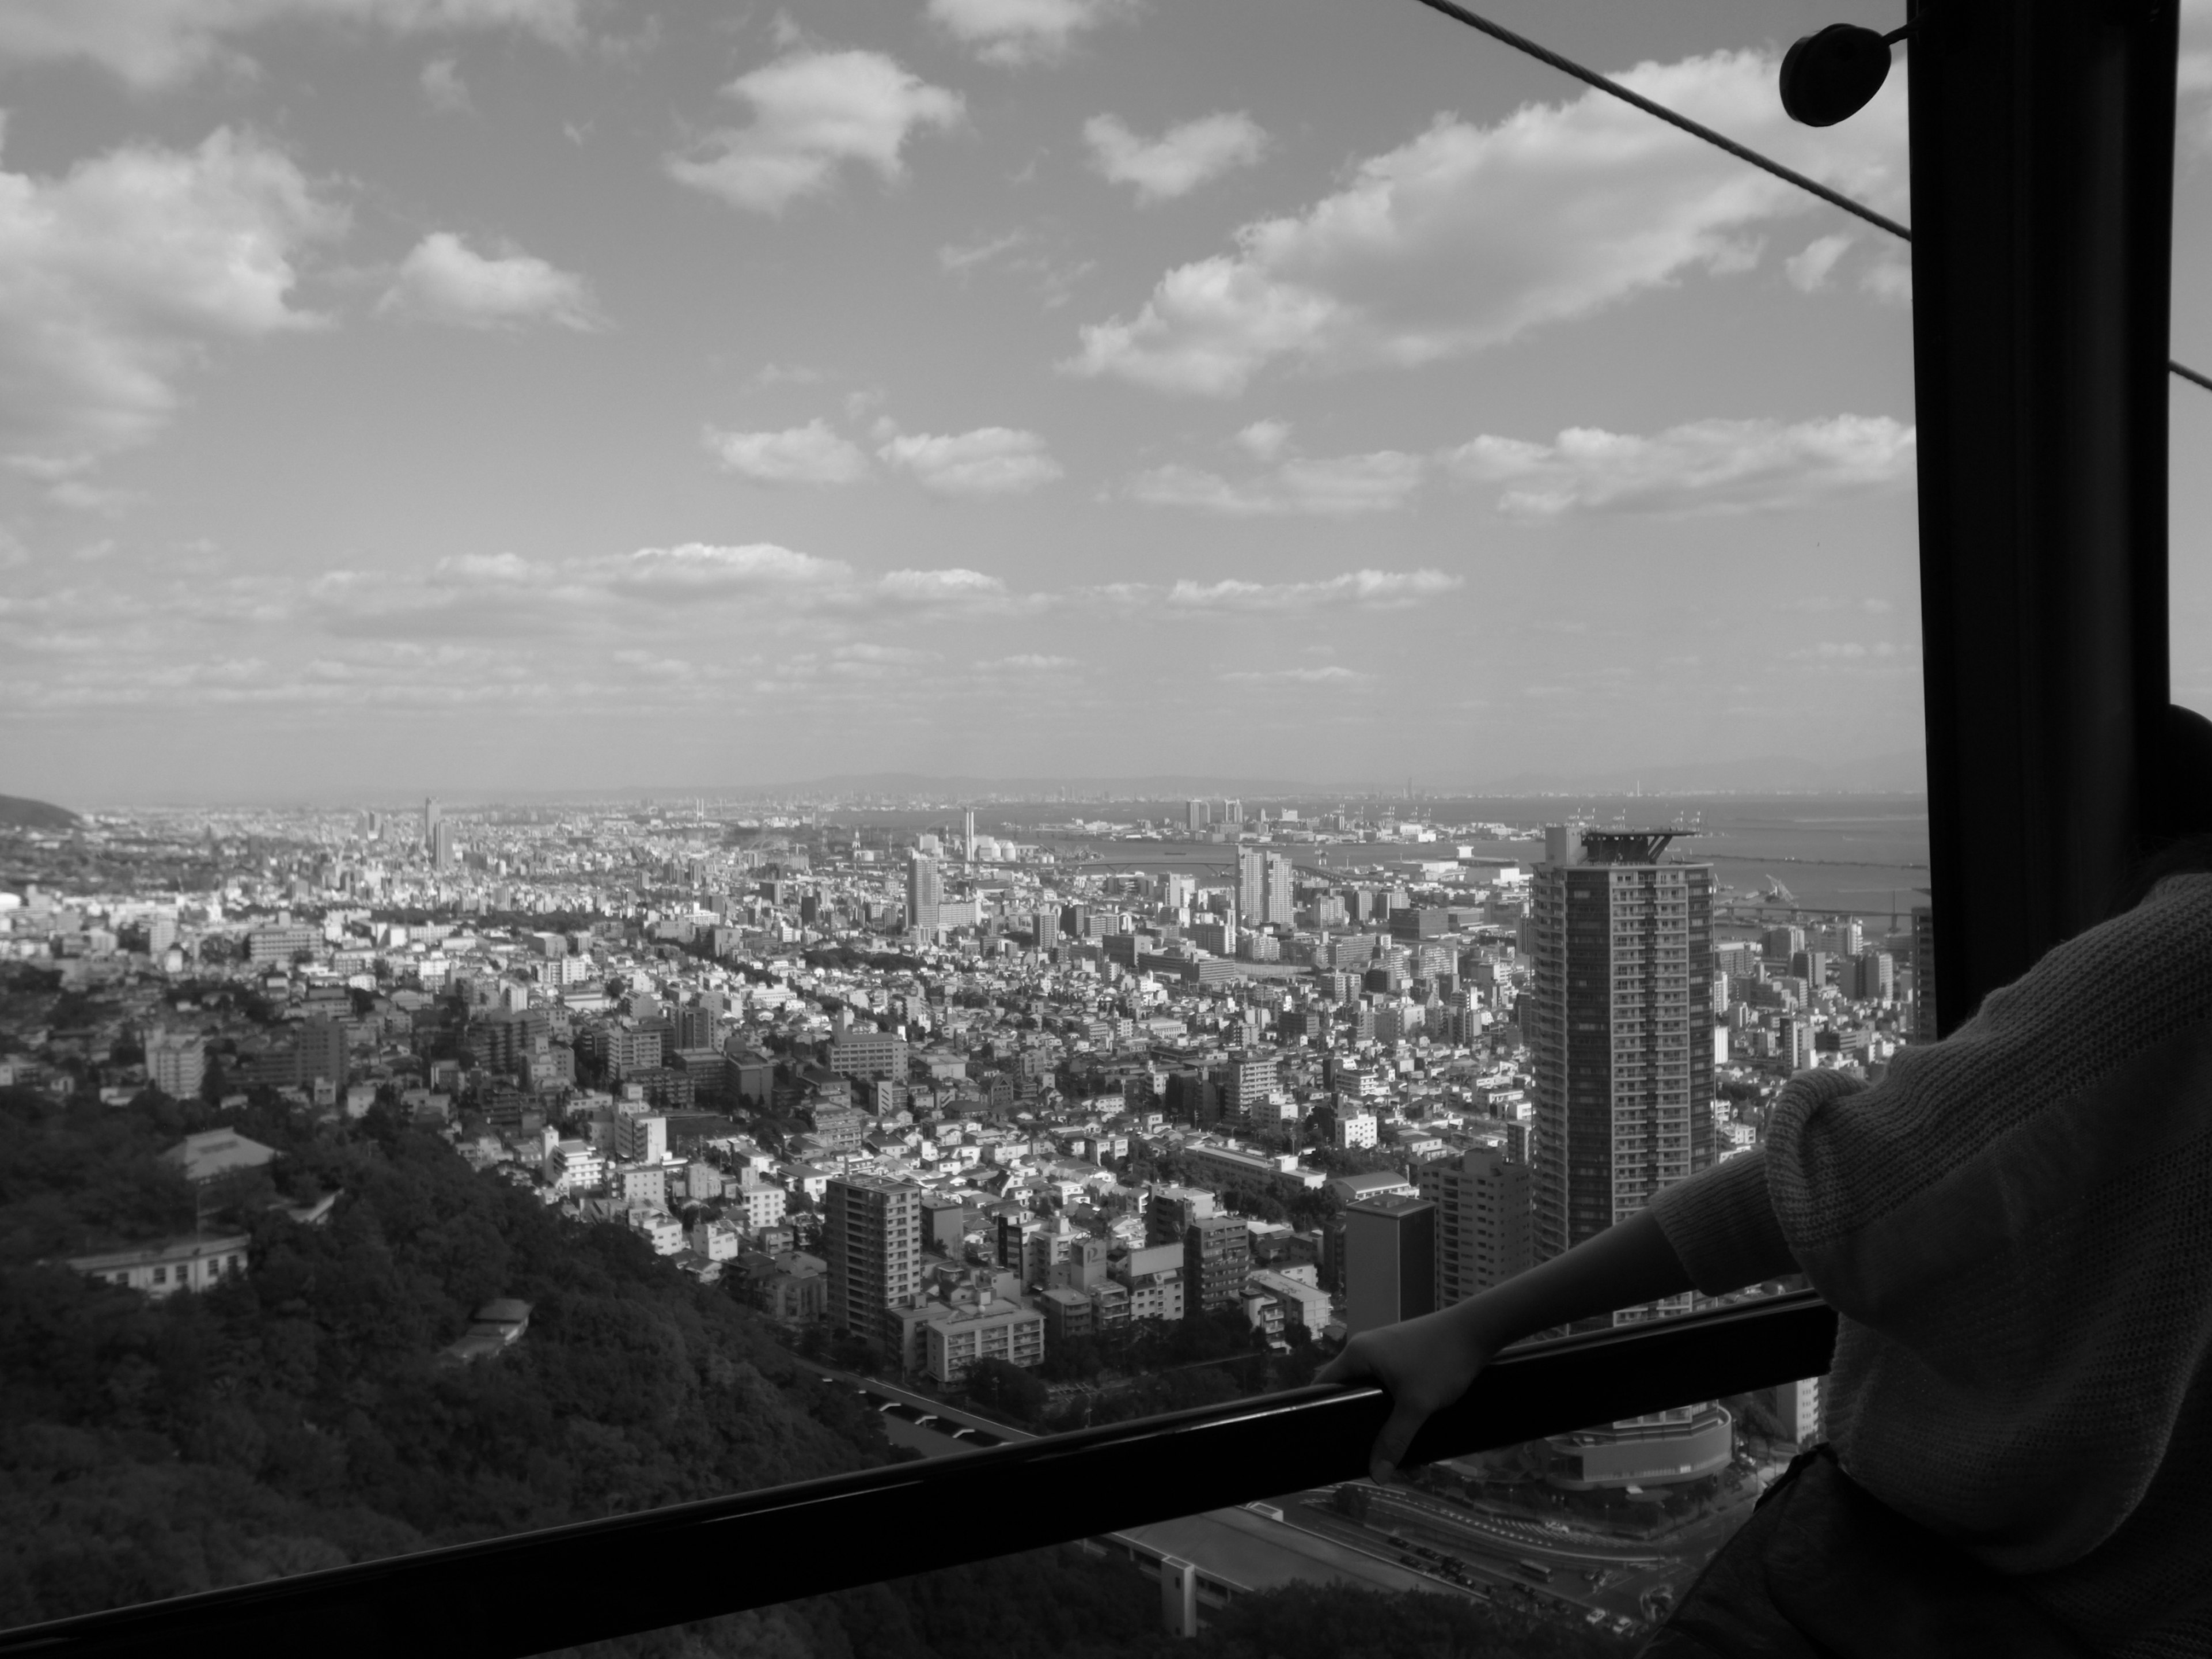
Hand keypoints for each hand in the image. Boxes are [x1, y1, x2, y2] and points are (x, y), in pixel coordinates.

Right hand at [1316, 1305, 1498, 1484]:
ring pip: (1371, 1388)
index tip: (1327, 1442)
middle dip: (1353, 1420)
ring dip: (1376, 1415)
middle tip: (1357, 1452)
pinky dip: (1391, 1404)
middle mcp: (1366, 1349)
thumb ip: (1395, 1439)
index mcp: (1357, 1354)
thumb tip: (1376, 1476)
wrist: (1477, 1329)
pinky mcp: (1403, 1354)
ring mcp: (1385, 1350)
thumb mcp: (1416, 1405)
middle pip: (1348, 1389)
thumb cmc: (1440, 1361)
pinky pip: (1387, 1383)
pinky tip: (1403, 1424)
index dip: (1322, 1413)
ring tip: (1381, 1444)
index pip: (1324, 1385)